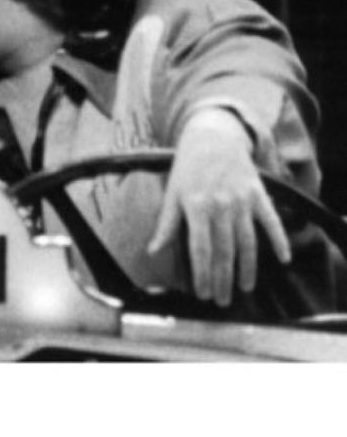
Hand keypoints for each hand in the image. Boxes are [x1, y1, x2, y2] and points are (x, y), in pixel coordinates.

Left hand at [147, 107, 290, 305]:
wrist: (213, 136)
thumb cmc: (188, 167)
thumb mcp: (172, 192)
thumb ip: (165, 224)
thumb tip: (151, 251)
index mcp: (195, 206)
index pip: (200, 249)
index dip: (202, 274)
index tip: (203, 294)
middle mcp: (220, 205)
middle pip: (224, 251)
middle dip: (223, 279)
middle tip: (222, 300)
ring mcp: (242, 200)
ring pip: (247, 242)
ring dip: (247, 268)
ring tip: (244, 288)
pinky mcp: (258, 194)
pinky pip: (271, 221)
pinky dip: (279, 240)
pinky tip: (283, 259)